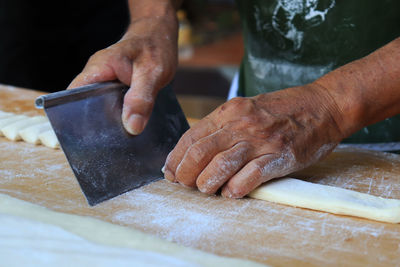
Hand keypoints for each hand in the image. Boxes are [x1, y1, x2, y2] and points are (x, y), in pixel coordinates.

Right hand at [68, 15, 177, 134]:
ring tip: (121, 141)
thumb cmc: (155, 47)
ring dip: (110, 122)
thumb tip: (132, 127)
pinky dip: (120, 116)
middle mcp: (98, 75)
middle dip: (96, 124)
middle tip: (110, 145)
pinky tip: (130, 127)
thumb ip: (141, 99)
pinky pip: (113, 105)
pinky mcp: (116, 88)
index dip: (75, 117)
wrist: (160, 35)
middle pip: (86, 105)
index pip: (74, 95)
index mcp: (99, 68)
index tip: (86, 138)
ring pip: (100, 107)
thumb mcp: (152, 73)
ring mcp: (106, 82)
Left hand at [163, 84, 344, 197]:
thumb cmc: (282, 109)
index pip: (191, 136)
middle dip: (185, 173)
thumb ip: (223, 127)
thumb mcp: (247, 108)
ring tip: (205, 189)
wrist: (322, 105)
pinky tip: (231, 193)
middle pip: (200, 152)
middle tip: (183, 184)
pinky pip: (251, 176)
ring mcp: (261, 140)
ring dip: (206, 183)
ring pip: (220, 165)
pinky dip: (236, 188)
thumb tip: (196, 151)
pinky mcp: (280, 156)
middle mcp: (241, 124)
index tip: (170, 171)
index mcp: (229, 111)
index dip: (176, 157)